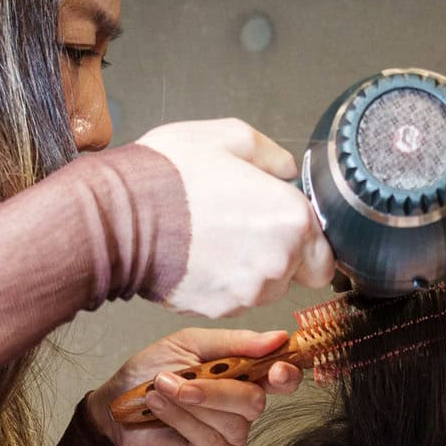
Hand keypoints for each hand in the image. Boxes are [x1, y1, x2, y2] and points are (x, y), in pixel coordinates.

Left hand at [84, 328, 302, 445]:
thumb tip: (276, 338)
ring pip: (232, 420)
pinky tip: (159, 407)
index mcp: (244, 375)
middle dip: (217, 389)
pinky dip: (181, 418)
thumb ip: (234, 342)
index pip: (283, 378)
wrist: (114, 407)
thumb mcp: (189, 344)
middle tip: (181, 378)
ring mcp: (230, 435)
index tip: (277, 367)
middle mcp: (242, 408)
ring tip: (159, 389)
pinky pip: (211, 438)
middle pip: (256, 400)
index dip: (287, 373)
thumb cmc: (150, 373)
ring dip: (191, 401)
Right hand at [136, 118, 335, 316]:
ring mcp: (247, 292)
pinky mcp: (218, 309)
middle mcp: (277, 263)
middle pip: (295, 274)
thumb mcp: (228, 136)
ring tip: (216, 238)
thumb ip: (271, 155)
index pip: (325, 256)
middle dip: (279, 256)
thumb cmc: (169, 175)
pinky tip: (199, 256)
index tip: (287, 232)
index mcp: (291, 220)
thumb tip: (286, 170)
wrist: (120, 216)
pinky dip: (221, 283)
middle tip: (245, 229)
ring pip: (264, 289)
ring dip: (249, 271)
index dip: (307, 244)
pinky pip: (233, 300)